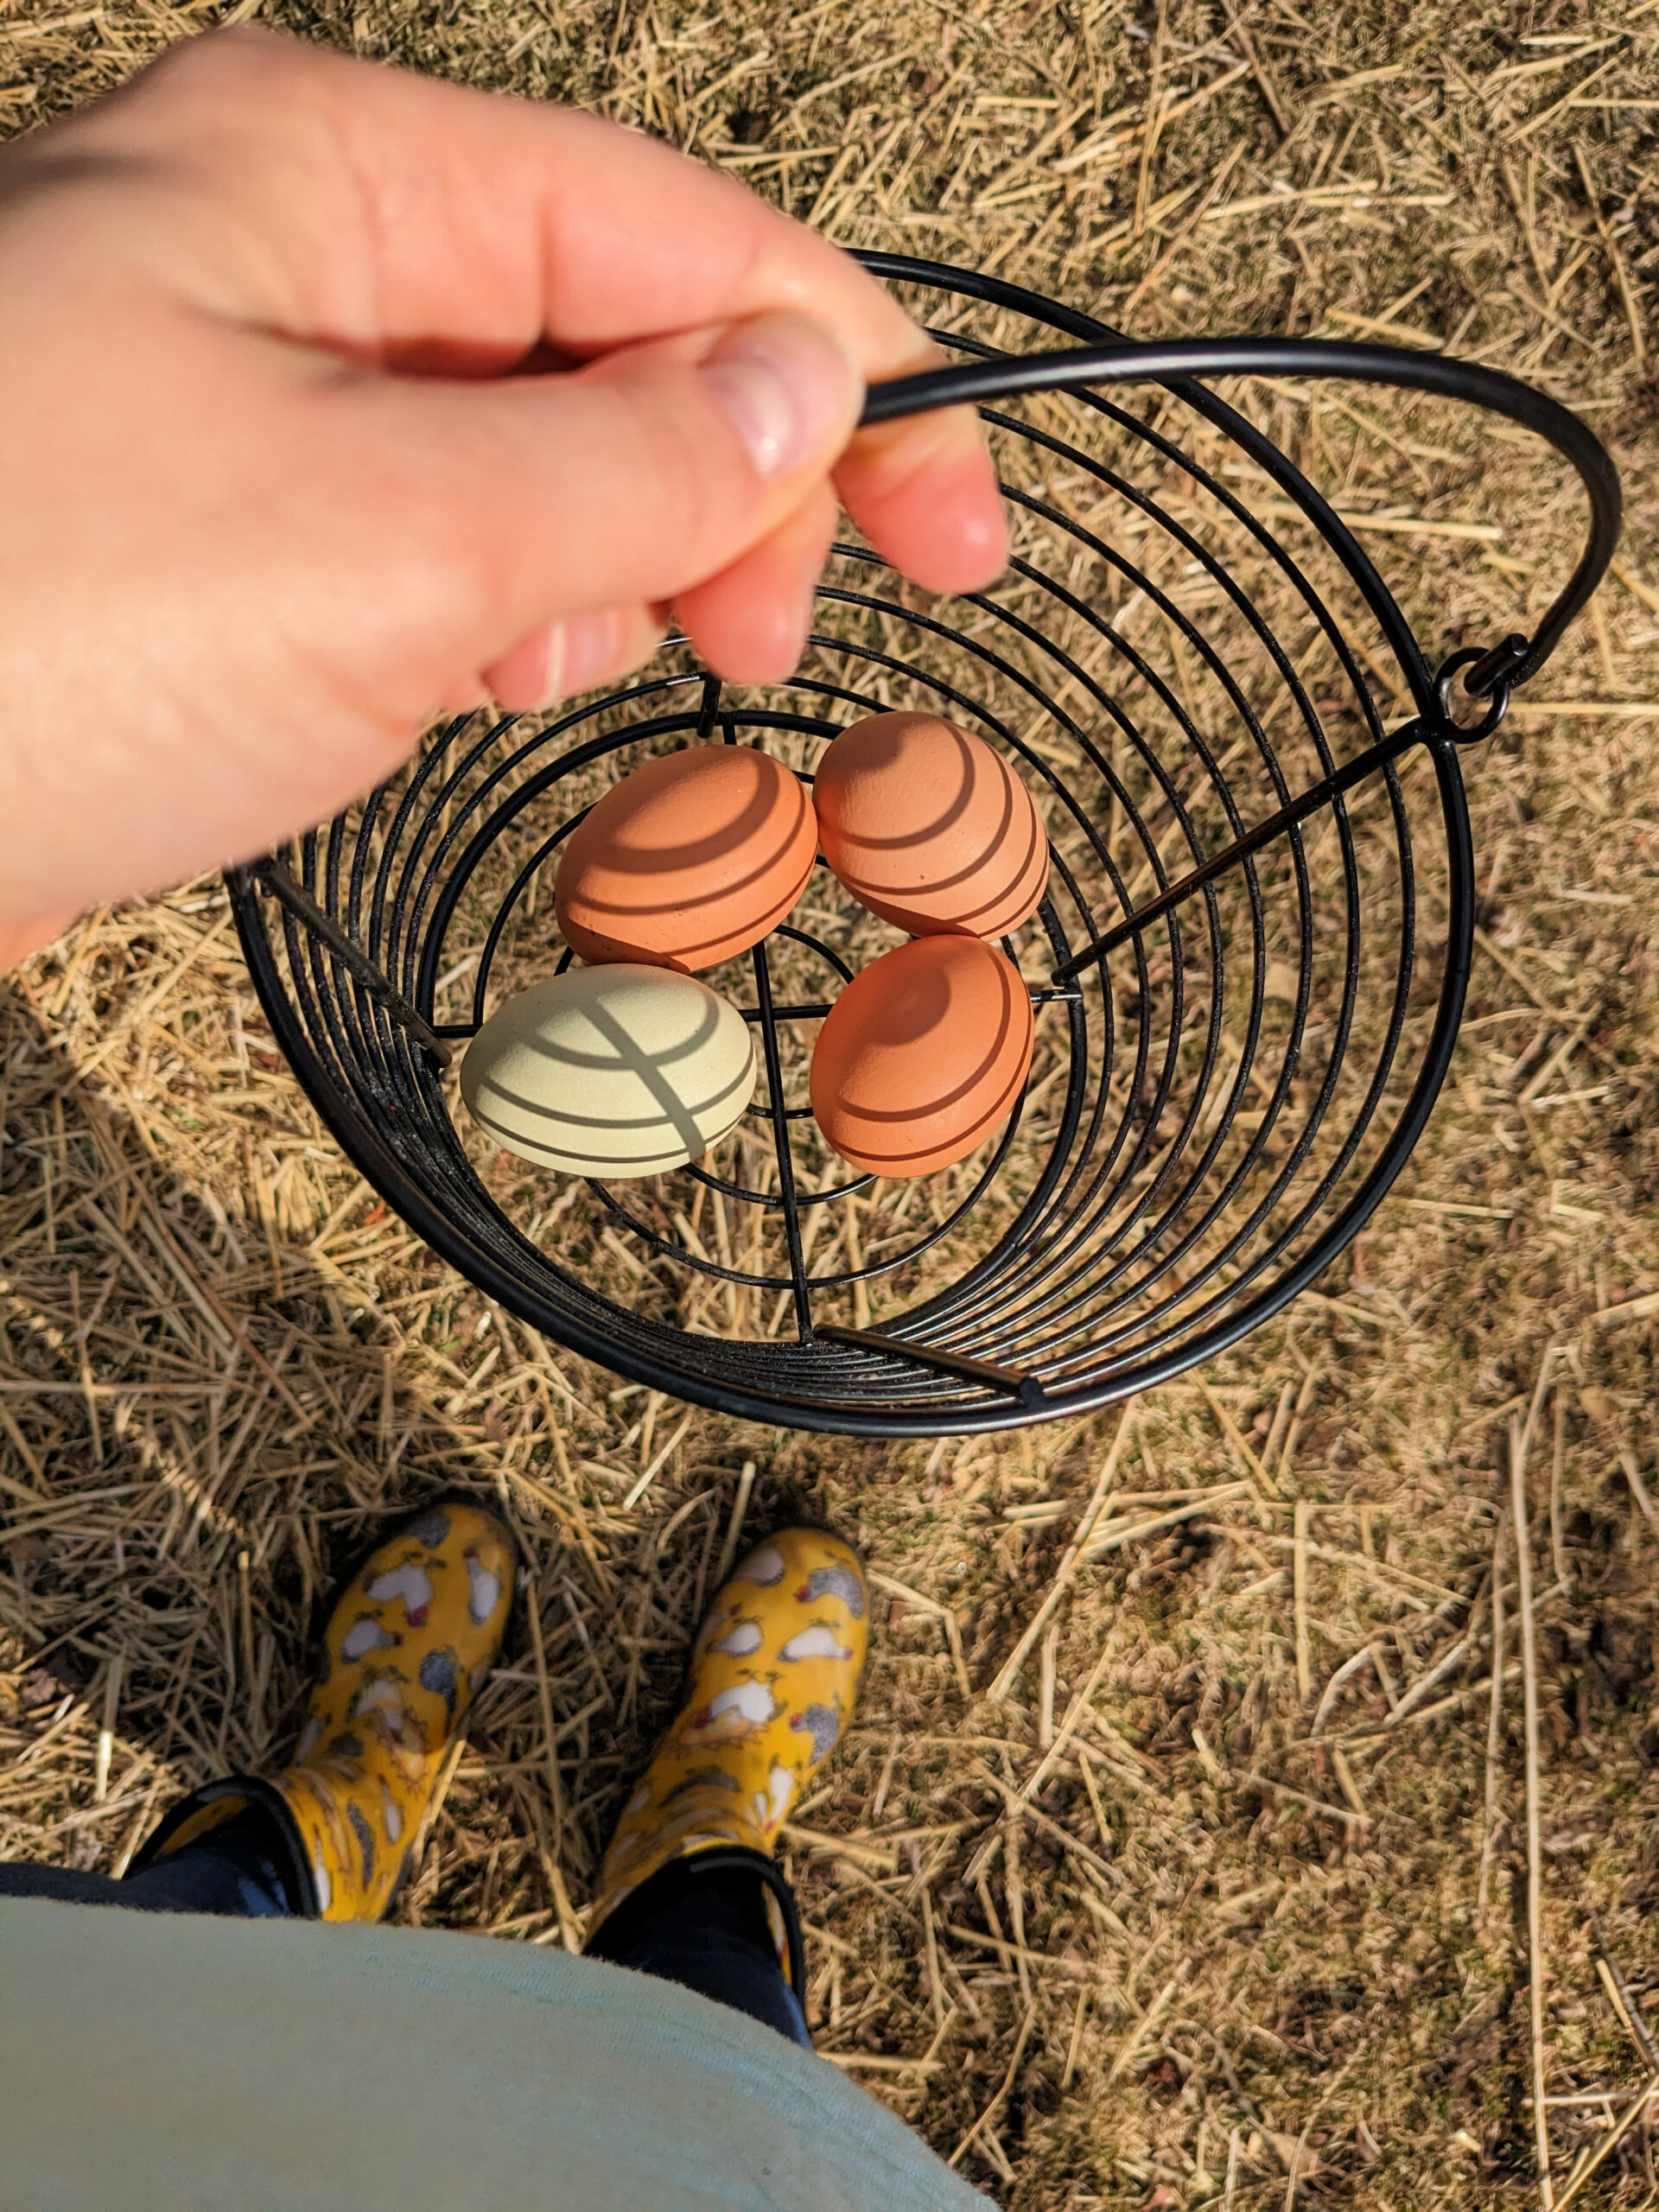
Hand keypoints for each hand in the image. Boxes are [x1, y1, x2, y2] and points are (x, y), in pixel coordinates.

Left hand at [0, 30, 1005, 965]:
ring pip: (514, 454)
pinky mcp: (192, 534)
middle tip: (759, 641)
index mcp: (328, 174)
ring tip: (529, 667)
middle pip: (602, 330)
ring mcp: (226, 393)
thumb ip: (631, 456)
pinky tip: (444, 689)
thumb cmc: (22, 638)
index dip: (850, 376)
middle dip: (712, 483)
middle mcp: (275, 250)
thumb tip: (802, 389)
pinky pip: (409, 548)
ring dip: (582, 567)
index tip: (962, 528)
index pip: (678, 231)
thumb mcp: (394, 540)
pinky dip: (471, 622)